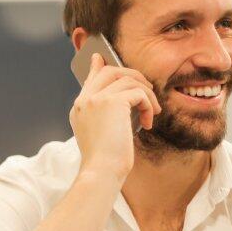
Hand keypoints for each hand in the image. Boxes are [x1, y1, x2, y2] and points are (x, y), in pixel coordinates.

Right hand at [69, 52, 160, 182]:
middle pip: (110, 71)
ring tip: (152, 111)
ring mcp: (96, 99)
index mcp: (79, 108)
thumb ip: (107, 116)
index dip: (98, 67)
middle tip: (147, 89)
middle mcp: (85, 100)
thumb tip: (125, 102)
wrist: (101, 172)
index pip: (90, 79)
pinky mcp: (112, 102)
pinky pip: (138, 92)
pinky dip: (148, 104)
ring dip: (146, 93)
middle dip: (132, 75)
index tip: (100, 58)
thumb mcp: (102, 135)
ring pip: (128, 79)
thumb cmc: (105, 162)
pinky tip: (148, 122)